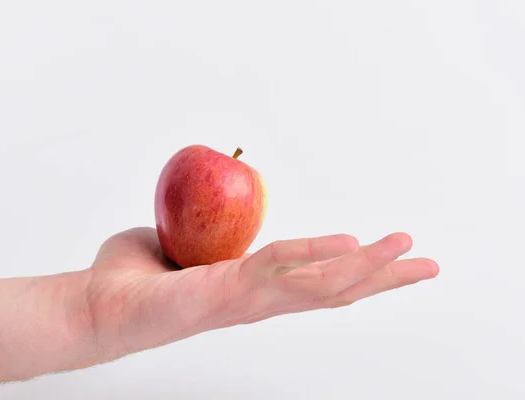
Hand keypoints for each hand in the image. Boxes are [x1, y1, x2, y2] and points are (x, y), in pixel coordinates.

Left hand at [83, 227, 438, 361]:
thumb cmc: (136, 277)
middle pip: (336, 291)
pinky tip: (352, 249)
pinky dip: (317, 258)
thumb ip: (207, 234)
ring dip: (369, 268)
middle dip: (386, 279)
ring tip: (408, 249)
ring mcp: (247, 300)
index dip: (359, 272)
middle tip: (430, 265)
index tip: (393, 259)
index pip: (318, 282)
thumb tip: (210, 214)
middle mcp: (260, 300)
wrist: (95, 306)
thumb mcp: (183, 243)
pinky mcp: (225, 294)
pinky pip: (278, 270)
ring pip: (321, 286)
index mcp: (255, 289)